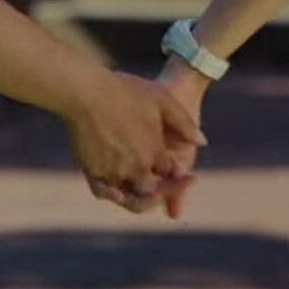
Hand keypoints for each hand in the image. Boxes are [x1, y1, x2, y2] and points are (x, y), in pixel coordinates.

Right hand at [68, 71, 203, 215]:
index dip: (176, 175)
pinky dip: (112, 195)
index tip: (178, 171)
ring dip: (138, 197)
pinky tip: (116, 191)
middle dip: (160, 191)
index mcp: (155, 152)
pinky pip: (103, 192)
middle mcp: (136, 167)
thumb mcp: (162, 99)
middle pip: (152, 190)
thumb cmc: (125, 91)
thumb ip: (184, 123)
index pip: (171, 174)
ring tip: (138, 189)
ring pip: (129, 196)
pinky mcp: (92, 171)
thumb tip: (203, 142)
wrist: (86, 92)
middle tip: (161, 184)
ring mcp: (113, 171)